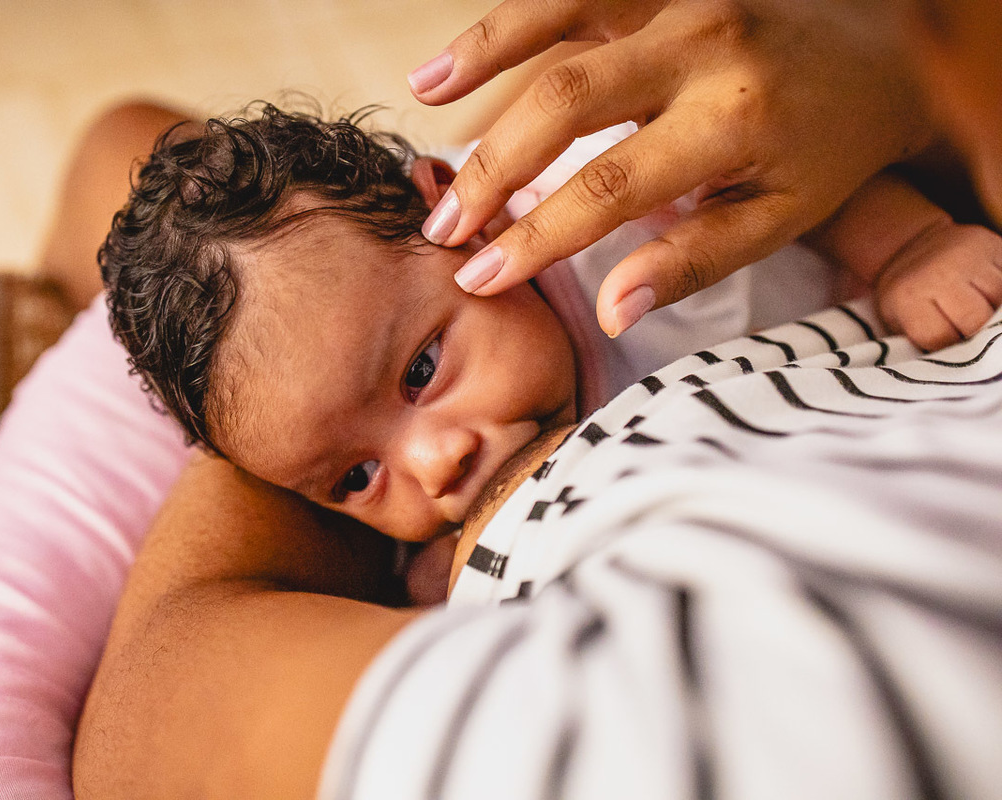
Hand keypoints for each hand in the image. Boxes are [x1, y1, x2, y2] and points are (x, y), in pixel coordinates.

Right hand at [410, 0, 930, 335]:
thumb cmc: (830, 147)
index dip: (537, 237)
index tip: (482, 277)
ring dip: (481, 57)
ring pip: (560, 17)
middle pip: (566, 103)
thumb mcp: (780, 219)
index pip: (611, 187)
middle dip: (494, 168)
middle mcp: (703, 47)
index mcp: (736, 120)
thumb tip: (613, 311)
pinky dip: (511, 19)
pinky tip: (458, 55)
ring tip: (421, 99)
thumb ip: (694, 261)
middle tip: (444, 227)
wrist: (888, 51)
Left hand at [874, 221, 1001, 351]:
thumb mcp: (898, 320)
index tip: (954, 351)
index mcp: (909, 296)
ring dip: (997, 316)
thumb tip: (959, 366)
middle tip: (974, 338)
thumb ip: (925, 341)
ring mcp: (970, 256)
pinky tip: (995, 304)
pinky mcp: (995, 245)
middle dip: (979, 336)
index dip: (952, 351)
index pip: (942, 338)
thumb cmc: (906, 294)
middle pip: (978, 321)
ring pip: (1001, 301)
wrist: (911, 245)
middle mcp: (940, 274)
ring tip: (986, 319)